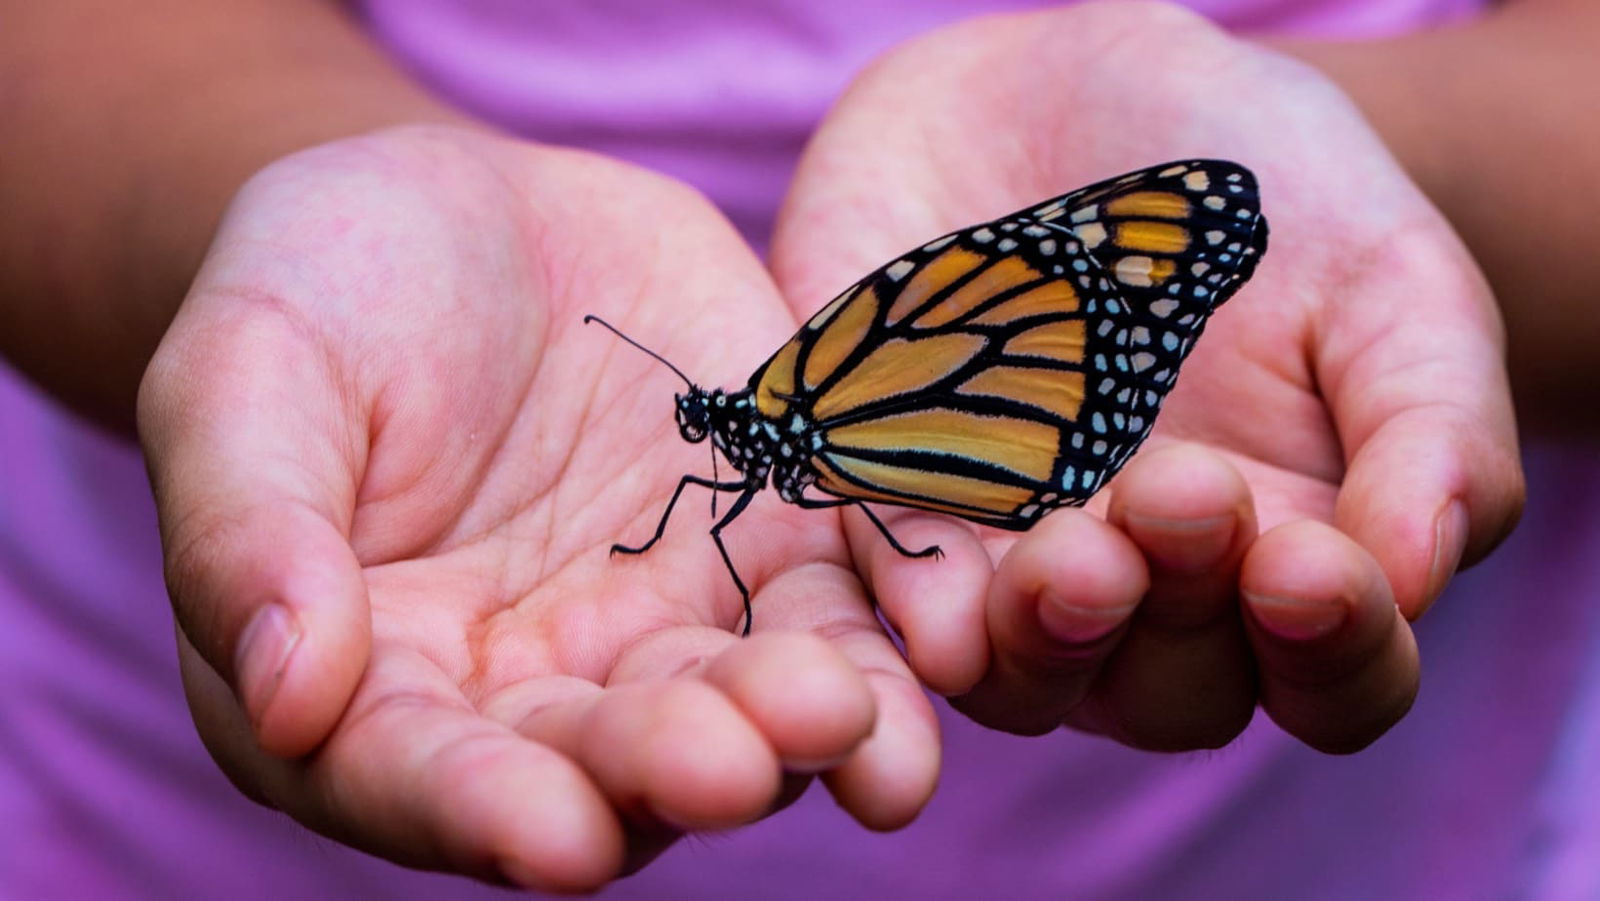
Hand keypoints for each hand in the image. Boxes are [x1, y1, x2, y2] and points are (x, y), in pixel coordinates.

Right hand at [139, 125, 936, 889]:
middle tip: (732, 761)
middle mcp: (533, 692)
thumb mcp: (246, 377)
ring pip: (739, 708)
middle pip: (604, 767)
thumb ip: (251, 532)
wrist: (465, 216)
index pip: (420, 778)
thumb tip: (285, 695)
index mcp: (376, 686)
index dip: (482, 812)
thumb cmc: (318, 294)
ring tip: (847, 717)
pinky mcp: (771, 548)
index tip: (553, 836)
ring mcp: (665, 626)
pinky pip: (838, 609)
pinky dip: (889, 638)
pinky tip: (938, 649)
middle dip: (669, 771)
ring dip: (799, 732)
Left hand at [769, 2, 1523, 751]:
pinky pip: (889, 591)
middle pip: (1171, 695)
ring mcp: (1013, 562)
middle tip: (1178, 492)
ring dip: (1047, 639)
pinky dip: (914, 608)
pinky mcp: (890, 506)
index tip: (1309, 566)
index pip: (1334, 678)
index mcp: (1291, 559)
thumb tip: (1414, 575)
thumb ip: (1431, 428)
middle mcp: (1150, 594)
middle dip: (1178, 617)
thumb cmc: (1268, 199)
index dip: (1333, 650)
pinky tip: (937, 606)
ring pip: (1024, 678)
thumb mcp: (1390, 283)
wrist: (1078, 93)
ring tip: (1069, 556)